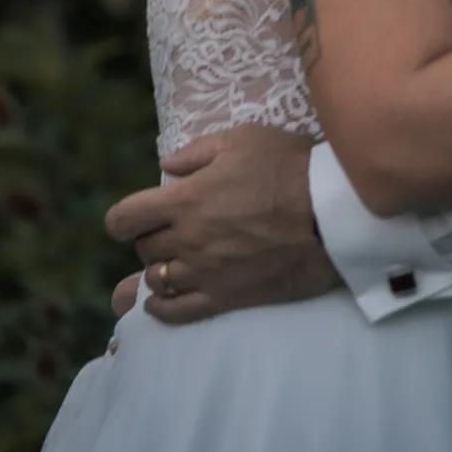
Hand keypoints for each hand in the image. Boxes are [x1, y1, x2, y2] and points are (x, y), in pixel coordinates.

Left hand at [104, 124, 342, 325]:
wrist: (330, 213)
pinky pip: (177, 312)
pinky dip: (161, 308)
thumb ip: (197, 151)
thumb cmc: (288, 167)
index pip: (125, 217)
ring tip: (171, 261)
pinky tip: (159, 301)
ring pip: (156, 280)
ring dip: (158, 268)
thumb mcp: (243, 139)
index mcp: (185, 199)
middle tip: (171, 228)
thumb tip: (165, 165)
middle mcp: (187, 240)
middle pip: (143, 247)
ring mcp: (205, 273)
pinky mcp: (225, 298)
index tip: (129, 217)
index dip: (122, 218)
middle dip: (150, 236)